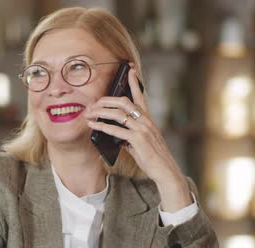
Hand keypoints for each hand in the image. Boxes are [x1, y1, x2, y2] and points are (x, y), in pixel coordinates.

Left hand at [84, 64, 190, 210]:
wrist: (165, 170)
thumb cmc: (152, 158)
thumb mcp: (141, 142)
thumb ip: (129, 135)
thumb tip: (115, 133)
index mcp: (148, 119)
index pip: (141, 96)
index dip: (134, 82)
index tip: (129, 69)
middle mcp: (146, 121)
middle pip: (124, 102)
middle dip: (106, 100)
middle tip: (93, 102)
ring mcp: (143, 129)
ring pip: (118, 114)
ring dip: (100, 112)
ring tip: (88, 113)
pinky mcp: (138, 139)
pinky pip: (116, 129)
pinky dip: (102, 126)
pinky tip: (93, 125)